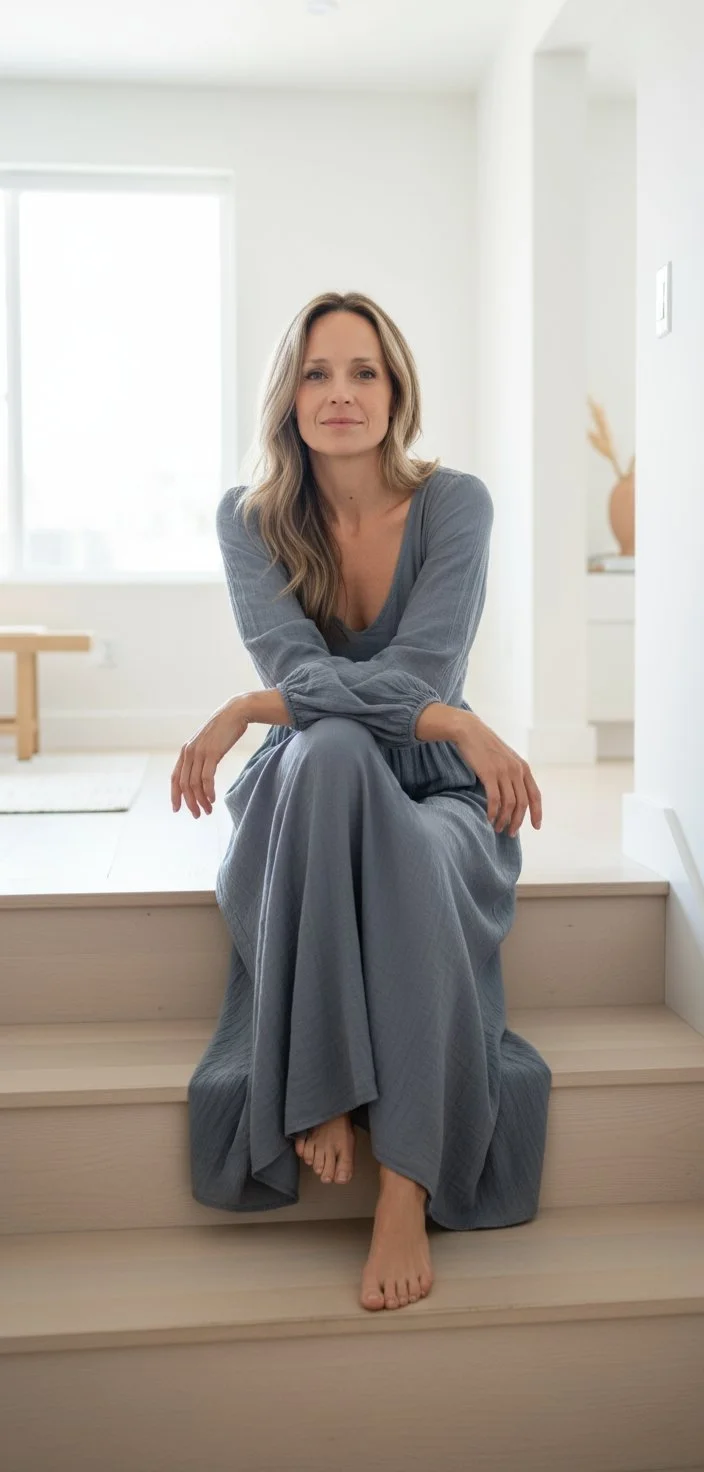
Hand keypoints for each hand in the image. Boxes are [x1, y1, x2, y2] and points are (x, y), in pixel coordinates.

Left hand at [171, 695, 250, 818]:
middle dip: (190, 803)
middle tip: (198, 815)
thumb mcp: (207, 744)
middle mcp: (188, 753)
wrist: (235, 712)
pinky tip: (212, 799)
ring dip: (201, 800)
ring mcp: (199, 752)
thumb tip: (200, 775)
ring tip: (208, 810)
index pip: (174, 778)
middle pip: (184, 785)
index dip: (174, 795)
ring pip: (194, 784)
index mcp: (185, 752)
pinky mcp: (212, 752)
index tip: (177, 809)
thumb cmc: (223, 729)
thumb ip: (201, 757)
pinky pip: (207, 777)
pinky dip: (208, 791)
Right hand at [453, 712, 541, 836]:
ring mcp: (503, 772)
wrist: (469, 731)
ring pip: (509, 804)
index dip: (537, 813)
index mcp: (523, 767)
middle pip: (522, 803)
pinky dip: (493, 812)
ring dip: (504, 820)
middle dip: (518, 821)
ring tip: (498, 828)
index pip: (535, 795)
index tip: (536, 827)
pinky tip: (489, 818)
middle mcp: (516, 770)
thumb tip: (513, 796)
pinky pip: (494, 799)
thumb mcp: (506, 758)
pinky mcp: (489, 773)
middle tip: (511, 833)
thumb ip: (512, 774)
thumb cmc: (485, 746)